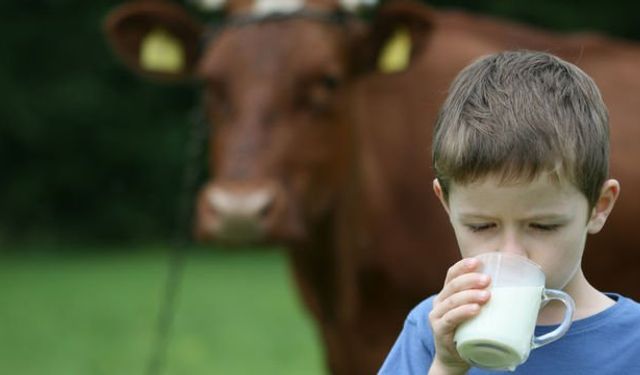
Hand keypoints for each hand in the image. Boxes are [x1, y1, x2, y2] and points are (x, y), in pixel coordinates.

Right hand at [428, 258, 490, 373]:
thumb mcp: (476, 314)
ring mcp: (437, 317)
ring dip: (469, 295)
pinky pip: (450, 319)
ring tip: (486, 295)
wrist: (454, 359)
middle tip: (488, 280)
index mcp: (447, 294)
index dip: (462, 266)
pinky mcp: (439, 331)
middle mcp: (439, 302)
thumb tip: (524, 295)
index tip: (478, 261)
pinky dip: (463, 312)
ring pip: (452, 301)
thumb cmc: (468, 333)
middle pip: (452, 285)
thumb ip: (488, 302)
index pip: (451, 274)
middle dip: (470, 280)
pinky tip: (475, 310)